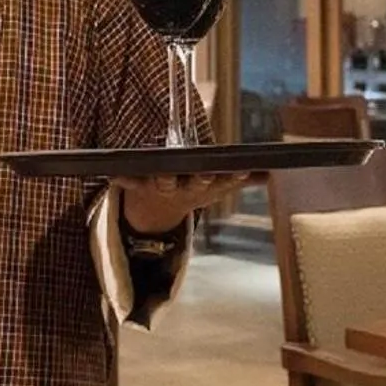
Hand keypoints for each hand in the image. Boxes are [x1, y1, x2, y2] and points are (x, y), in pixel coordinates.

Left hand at [114, 172, 251, 236]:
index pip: (222, 182)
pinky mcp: (140, 184)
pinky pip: (130, 181)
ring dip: (165, 178)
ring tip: (165, 172)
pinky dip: (122, 179)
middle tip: (205, 173)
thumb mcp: (218, 188)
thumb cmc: (191, 190)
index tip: (241, 171)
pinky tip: (113, 174)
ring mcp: (162, 188)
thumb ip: (244, 179)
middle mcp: (184, 190)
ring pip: (165, 181)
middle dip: (200, 179)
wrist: (157, 214)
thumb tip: (272, 173)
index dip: (231, 178)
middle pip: (194, 184)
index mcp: (204, 188)